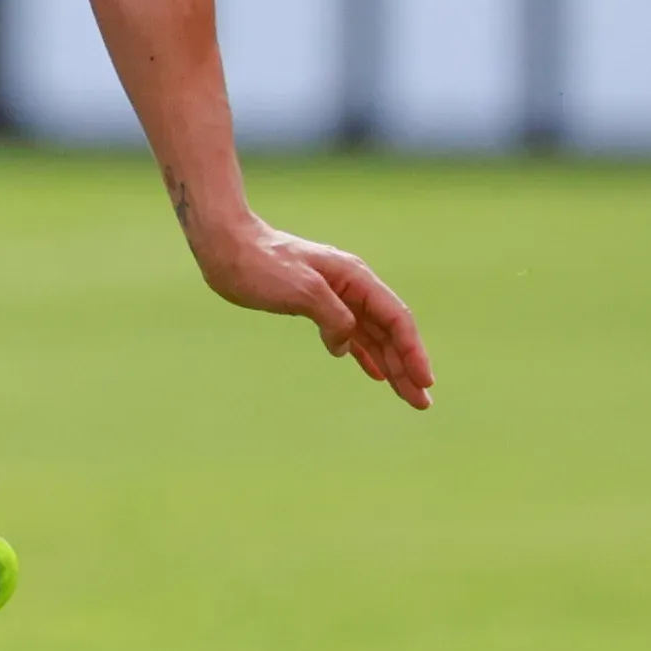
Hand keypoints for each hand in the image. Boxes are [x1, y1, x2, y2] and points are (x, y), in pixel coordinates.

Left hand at [187, 206, 434, 410]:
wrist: (226, 246)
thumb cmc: (260, 264)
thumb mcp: (302, 291)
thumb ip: (334, 317)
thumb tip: (346, 346)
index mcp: (354, 278)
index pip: (396, 318)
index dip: (413, 352)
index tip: (425, 381)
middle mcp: (352, 286)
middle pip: (389, 331)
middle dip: (407, 367)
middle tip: (422, 403)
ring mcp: (336, 296)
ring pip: (372, 335)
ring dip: (390, 365)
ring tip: (407, 395)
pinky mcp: (317, 305)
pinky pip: (351, 334)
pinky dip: (364, 354)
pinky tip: (374, 373)